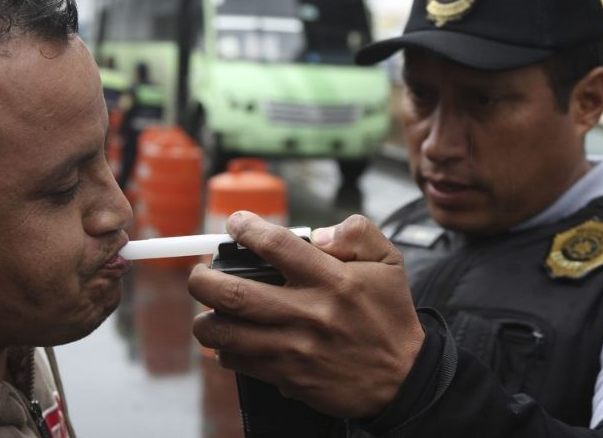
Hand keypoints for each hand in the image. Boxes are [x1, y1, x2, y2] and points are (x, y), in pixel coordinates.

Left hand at [188, 211, 424, 418]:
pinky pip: (240, 362)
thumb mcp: (389, 261)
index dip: (245, 228)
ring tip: (206, 310)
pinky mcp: (289, 377)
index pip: (276, 244)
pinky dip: (225, 349)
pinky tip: (230, 339)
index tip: (235, 224)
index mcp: (333, 280)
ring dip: (205, 320)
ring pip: (227, 333)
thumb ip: (358, 232)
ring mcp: (296, 349)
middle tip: (199, 274)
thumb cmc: (389, 315)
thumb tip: (318, 234)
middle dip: (202, 280)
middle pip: (234, 293)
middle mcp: (309, 313)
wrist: (403, 378)